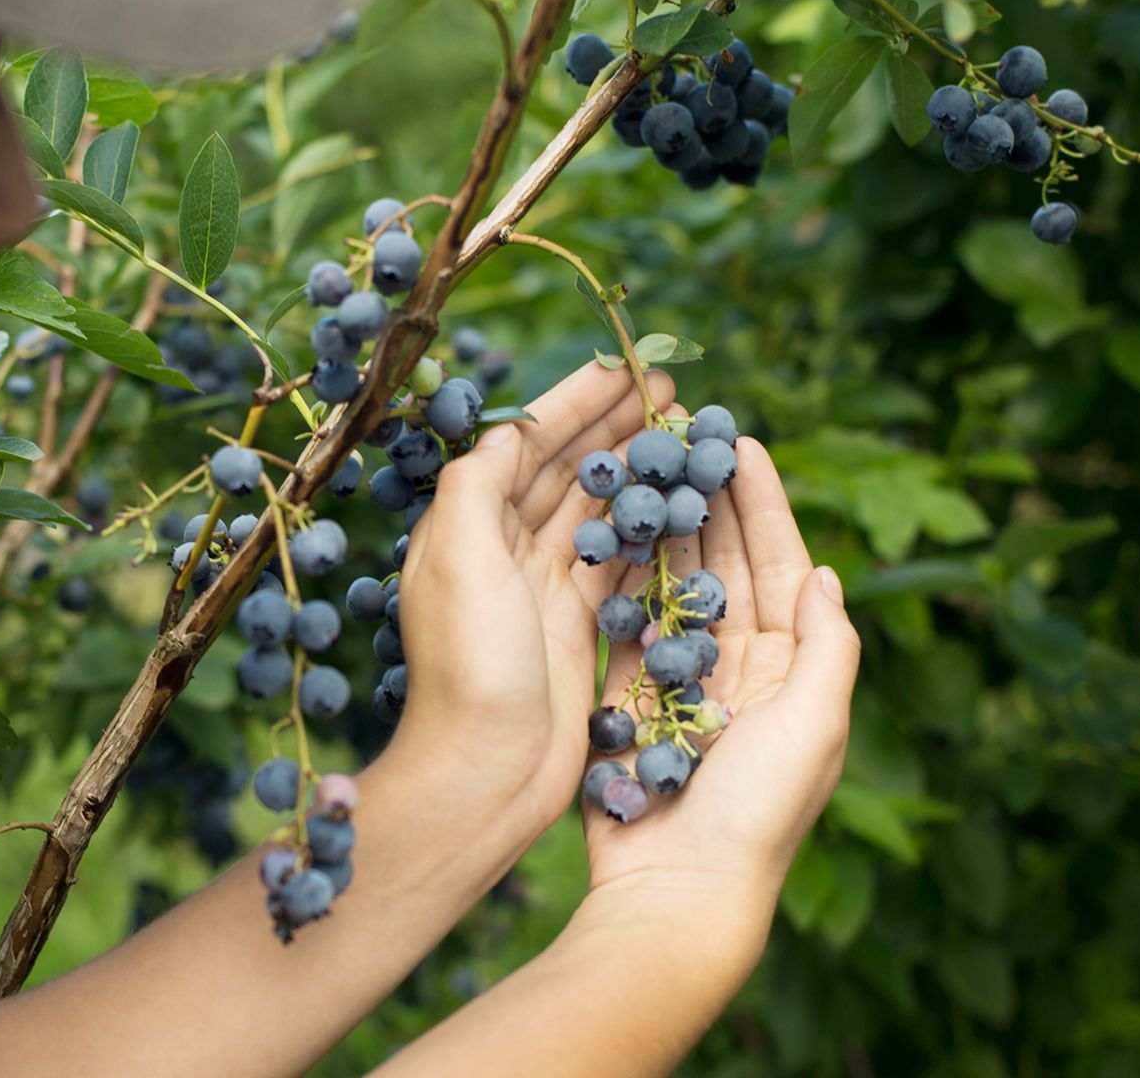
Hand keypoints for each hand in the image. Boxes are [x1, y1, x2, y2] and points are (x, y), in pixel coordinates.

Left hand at [392, 361, 678, 832]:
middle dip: (613, 426)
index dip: (575, 402)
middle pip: (564, 468)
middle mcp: (500, 550)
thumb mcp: (459, 559)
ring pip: (594, 510)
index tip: (627, 367)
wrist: (485, 771)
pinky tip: (677, 503)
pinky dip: (643, 528)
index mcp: (466, 525)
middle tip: (670, 391)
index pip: (526, 442)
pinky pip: (614, 561)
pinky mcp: (574, 626)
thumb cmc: (469, 664)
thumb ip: (477, 484)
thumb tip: (509, 430)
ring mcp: (539, 589)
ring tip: (680, 434)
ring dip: (633, 469)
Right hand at [581, 437, 860, 898]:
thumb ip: (826, 644)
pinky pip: (624, 626)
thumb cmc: (759, 812)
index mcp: (794, 670)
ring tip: (643, 466)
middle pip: (726, 565)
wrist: (679, 891)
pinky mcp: (628, 701)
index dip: (764, 503)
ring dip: (662, 527)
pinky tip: (607, 530)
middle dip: (708, 500)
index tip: (741, 441)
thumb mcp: (816, 723)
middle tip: (683, 435)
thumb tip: (827, 573)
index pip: (782, 565)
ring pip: (671, 585)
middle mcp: (740, 669)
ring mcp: (680, 683)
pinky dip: (619, 579)